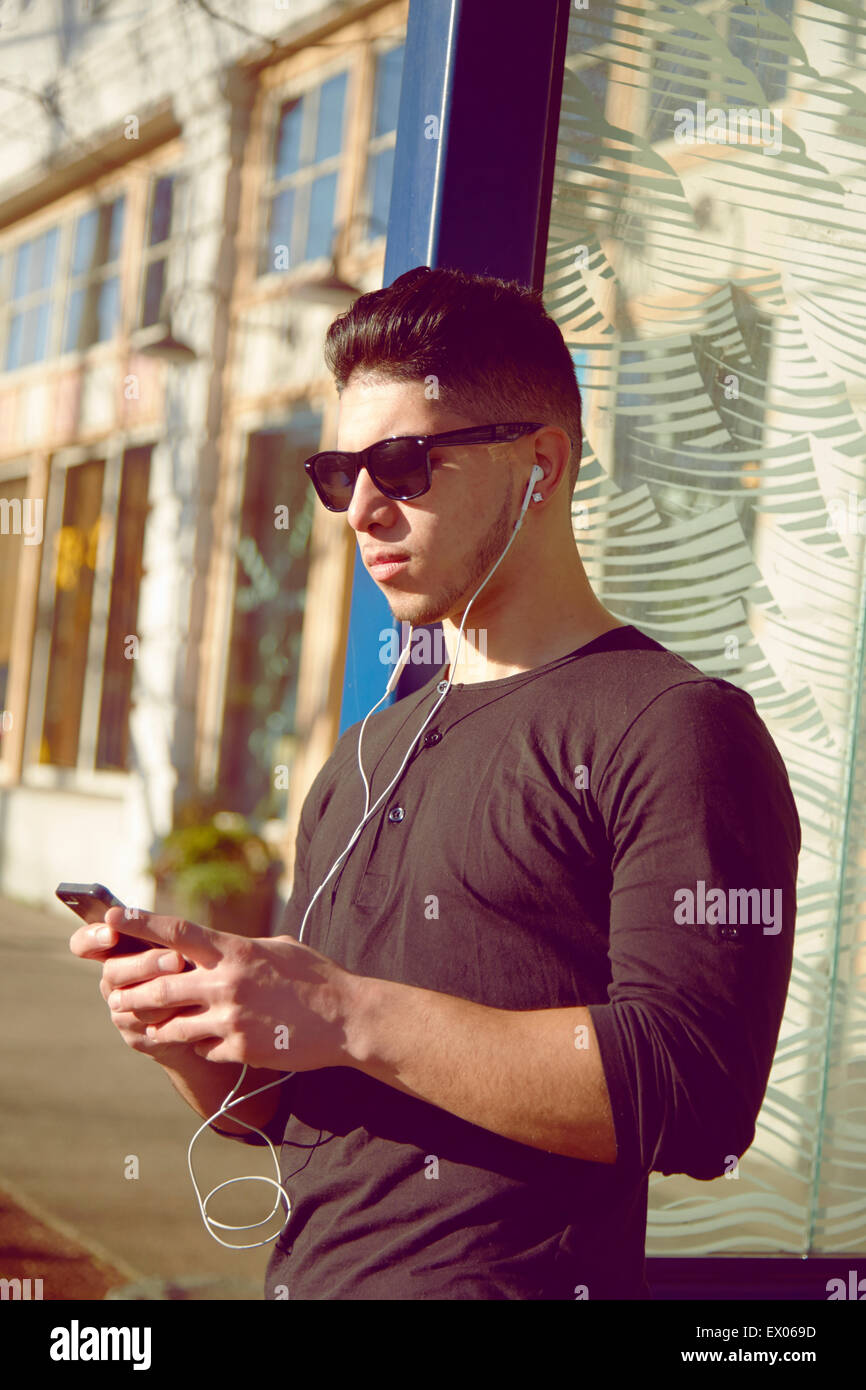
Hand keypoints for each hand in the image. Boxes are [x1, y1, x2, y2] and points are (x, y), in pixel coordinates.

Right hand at [68, 919, 193, 1064]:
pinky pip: (148, 1028)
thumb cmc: (193, 961)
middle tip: (176, 959)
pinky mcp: (136, 1037)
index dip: (91, 938)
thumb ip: (155, 928)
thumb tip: (126, 909)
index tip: (111, 933)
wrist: (210, 1005)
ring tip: (190, 982)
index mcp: (116, 950)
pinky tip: (193, 1007)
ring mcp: (121, 1011)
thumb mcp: (177, 940)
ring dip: (162, 992)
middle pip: (112, 972)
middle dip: (145, 964)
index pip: (84, 943)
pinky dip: (172, 1016)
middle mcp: (113, 982)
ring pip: (131, 1003)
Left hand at [96, 907, 361, 1071]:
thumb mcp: (278, 948)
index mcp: (235, 951)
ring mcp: (232, 1019)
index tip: (113, 916)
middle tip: (117, 997)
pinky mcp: (241, 1050)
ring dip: (161, 1027)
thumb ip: (240, 947)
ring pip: (172, 1027)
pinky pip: (202, 1051)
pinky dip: (199, 1047)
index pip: (176, 932)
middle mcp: (228, 983)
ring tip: (153, 1027)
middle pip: (159, 988)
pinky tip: (208, 1043)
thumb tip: (214, 943)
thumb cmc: (315, 976)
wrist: (346, 1018)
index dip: (140, 923)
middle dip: (133, 994)